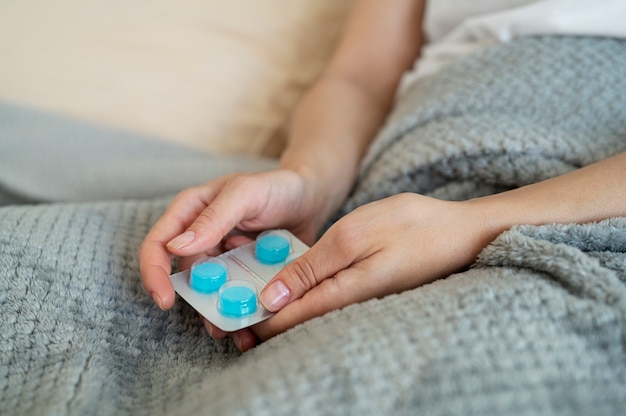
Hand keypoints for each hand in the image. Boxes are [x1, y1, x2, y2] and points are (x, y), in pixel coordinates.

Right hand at [138, 169, 325, 313]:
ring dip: (221, 314)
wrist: (310, 198)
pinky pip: (235, 297)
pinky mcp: (242, 273)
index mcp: (190, 212)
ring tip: (240, 333)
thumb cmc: (276, 186)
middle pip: (185, 278)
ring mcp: (221, 258)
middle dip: (198, 304)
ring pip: (211, 293)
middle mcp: (200, 238)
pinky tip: (256, 326)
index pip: (157, 244)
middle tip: (218, 326)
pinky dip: (243, 312)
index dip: (154, 274)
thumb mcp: (246, 194)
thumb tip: (175, 248)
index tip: (165, 301)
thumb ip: (214, 218)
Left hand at [245, 193, 497, 342]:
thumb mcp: (354, 236)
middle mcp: (348, 305)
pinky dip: (301, 295)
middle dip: (261, 319)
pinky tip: (290, 284)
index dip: (253, 320)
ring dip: (278, 307)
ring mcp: (359, 299)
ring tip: (249, 296)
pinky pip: (325, 300)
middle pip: (295, 322)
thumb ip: (311, 269)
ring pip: (308, 312)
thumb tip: (273, 297)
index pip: (286, 319)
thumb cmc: (410, 226)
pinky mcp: (366, 289)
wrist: (461, 232)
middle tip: (230, 309)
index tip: (225, 315)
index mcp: (341, 294)